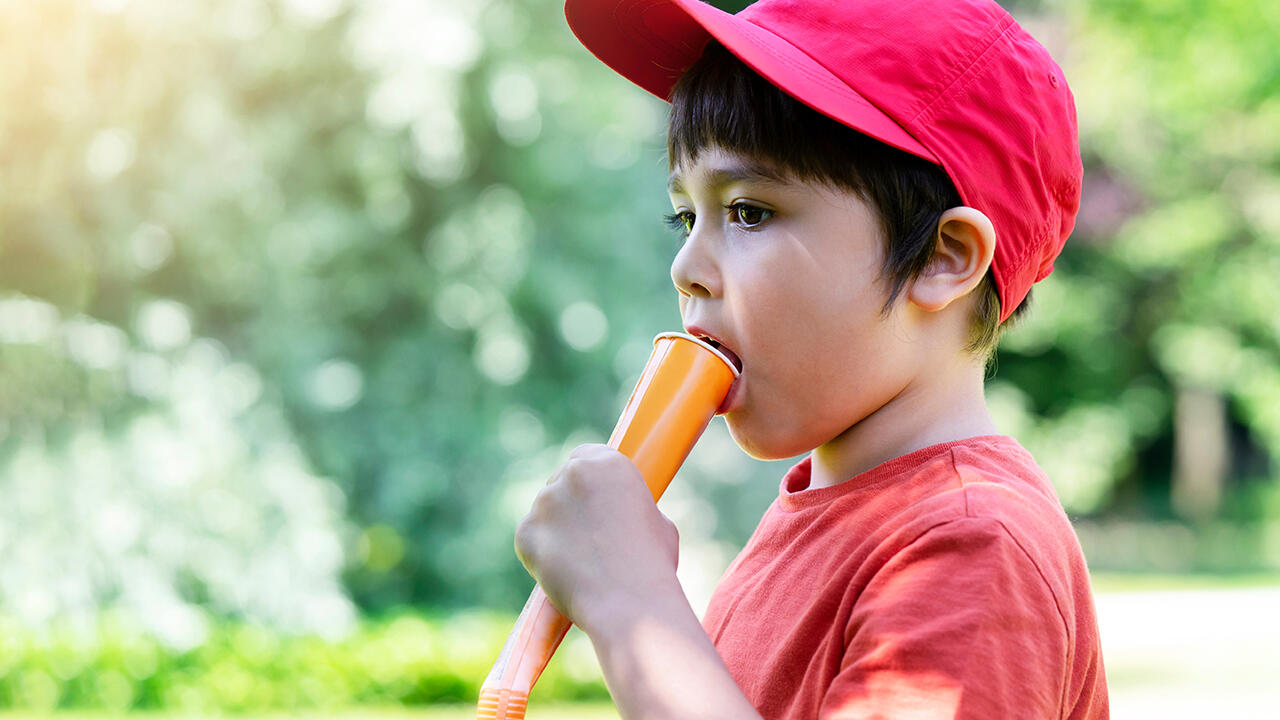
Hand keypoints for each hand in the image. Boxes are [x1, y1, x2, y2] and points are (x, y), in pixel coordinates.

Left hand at [514, 443, 680, 632]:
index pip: (585, 456)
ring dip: (556, 529)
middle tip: (586, 536)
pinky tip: (565, 572)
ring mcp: (545, 501)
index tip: (593, 497)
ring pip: (546, 512)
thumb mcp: (657, 520)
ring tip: (582, 562)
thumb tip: (620, 511)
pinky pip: (531, 539)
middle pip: (561, 481)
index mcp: (609, 463)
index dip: (589, 480)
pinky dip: (542, 553)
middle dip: (569, 503)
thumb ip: (629, 505)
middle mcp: (573, 474)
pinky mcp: (526, 531)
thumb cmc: (652, 565)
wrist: (630, 602)